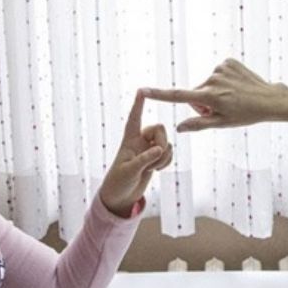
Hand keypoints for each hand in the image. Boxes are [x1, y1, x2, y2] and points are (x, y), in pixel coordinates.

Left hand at [98, 91, 172, 216]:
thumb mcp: (129, 171)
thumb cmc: (118, 182)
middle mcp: (140, 141)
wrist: (121, 196)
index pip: (134, 118)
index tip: (141, 90)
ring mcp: (149, 149)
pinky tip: (158, 170)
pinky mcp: (156, 158)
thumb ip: (144, 159)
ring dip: (164, 157)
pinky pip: (169, 153)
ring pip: (167, 143)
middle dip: (162, 142)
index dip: (138, 105)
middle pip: (159, 129)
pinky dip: (167, 161)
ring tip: (152, 169)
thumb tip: (160, 149)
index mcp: (129, 140)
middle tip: (156, 157)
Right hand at [142, 58, 287, 131]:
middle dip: (202, 102)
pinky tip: (235, 86)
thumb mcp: (222, 123)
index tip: (143, 90)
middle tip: (221, 109)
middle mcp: (213, 80)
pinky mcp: (228, 61)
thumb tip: (179, 128)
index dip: (159, 94)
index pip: (178, 96)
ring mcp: (221, 68)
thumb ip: (198, 124)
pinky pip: (217, 73)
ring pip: (206, 83)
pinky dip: (223, 80)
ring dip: (213, 91)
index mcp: (210, 97)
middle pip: (195, 92)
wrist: (270, 99)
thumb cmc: (246, 115)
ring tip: (232, 98)